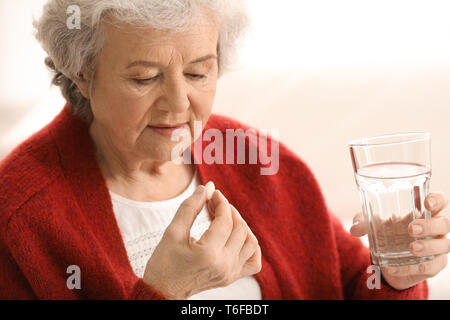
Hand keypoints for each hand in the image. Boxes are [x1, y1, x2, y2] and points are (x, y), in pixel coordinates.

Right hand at [142, 185, 261, 298]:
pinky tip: (238, 238)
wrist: (163, 291)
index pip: (225, 220)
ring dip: (241, 226)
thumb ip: (190, 207)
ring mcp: (231, 273)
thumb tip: (206, 188)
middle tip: (215, 203)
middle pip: (240, 229)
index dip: (220, 202)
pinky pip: (254, 261)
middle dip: (229, 211)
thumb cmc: (164, 262)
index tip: (212, 193)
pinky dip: (251, 247)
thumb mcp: (172, 232)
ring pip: (251, 243)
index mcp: (208, 253)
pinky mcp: (232, 278)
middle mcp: (224, 265)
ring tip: (225, 219)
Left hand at [350, 191, 448, 289]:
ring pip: (444, 245)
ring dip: (428, 246)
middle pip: (445, 223)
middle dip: (431, 225)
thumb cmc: (386, 232)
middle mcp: (435, 229)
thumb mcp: (373, 224)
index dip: (438, 200)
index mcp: (424, 212)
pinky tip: (395, 267)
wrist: (388, 260)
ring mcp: (437, 247)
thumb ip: (364, 222)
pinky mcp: (433, 266)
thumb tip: (354, 227)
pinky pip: (429, 267)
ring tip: (411, 248)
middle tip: (412, 228)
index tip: (427, 202)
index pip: (440, 202)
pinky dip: (412, 268)